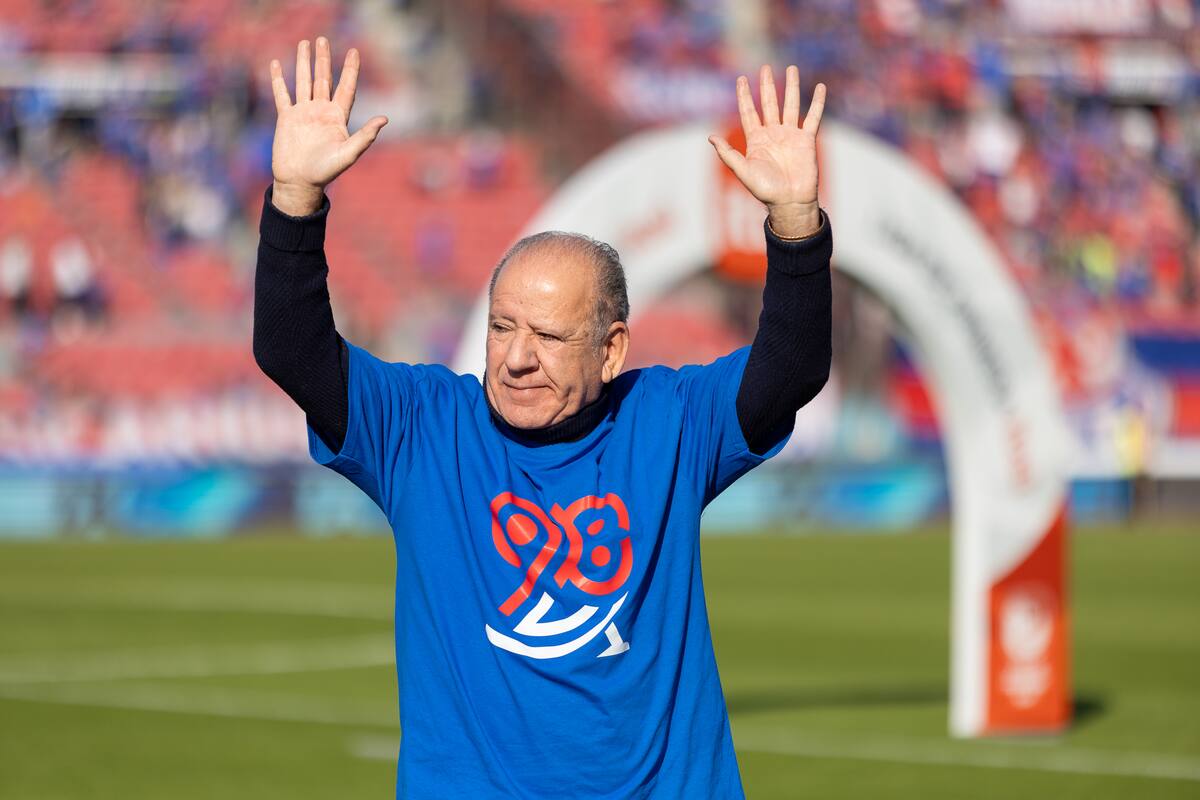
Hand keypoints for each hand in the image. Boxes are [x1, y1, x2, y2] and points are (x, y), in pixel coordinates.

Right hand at [269, 36, 388, 215]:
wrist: (300, 182)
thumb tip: (385, 118)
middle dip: (324, 59)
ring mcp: (303, 113)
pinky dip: (278, 79)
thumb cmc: (326, 171)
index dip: (350, 70)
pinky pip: (282, 94)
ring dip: (303, 63)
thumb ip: (365, 136)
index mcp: (337, 117)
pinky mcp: (286, 118)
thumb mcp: (348, 154)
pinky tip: (276, 65)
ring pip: (303, 81)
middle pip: (324, 78)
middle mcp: (321, 111)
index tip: (354, 51)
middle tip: (323, 39)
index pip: (346, 87)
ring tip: (304, 43)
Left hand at [709, 65, 825, 237]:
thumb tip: (710, 137)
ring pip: (791, 105)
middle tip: (765, 67)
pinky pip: (813, 117)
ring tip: (792, 68)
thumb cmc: (765, 190)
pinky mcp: (807, 139)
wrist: (789, 202)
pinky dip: (817, 102)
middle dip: (767, 86)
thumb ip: (728, 153)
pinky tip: (820, 87)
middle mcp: (773, 134)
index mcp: (756, 140)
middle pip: (769, 103)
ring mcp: (790, 135)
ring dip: (791, 87)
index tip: (741, 79)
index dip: (745, 96)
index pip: (749, 112)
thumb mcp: (742, 170)